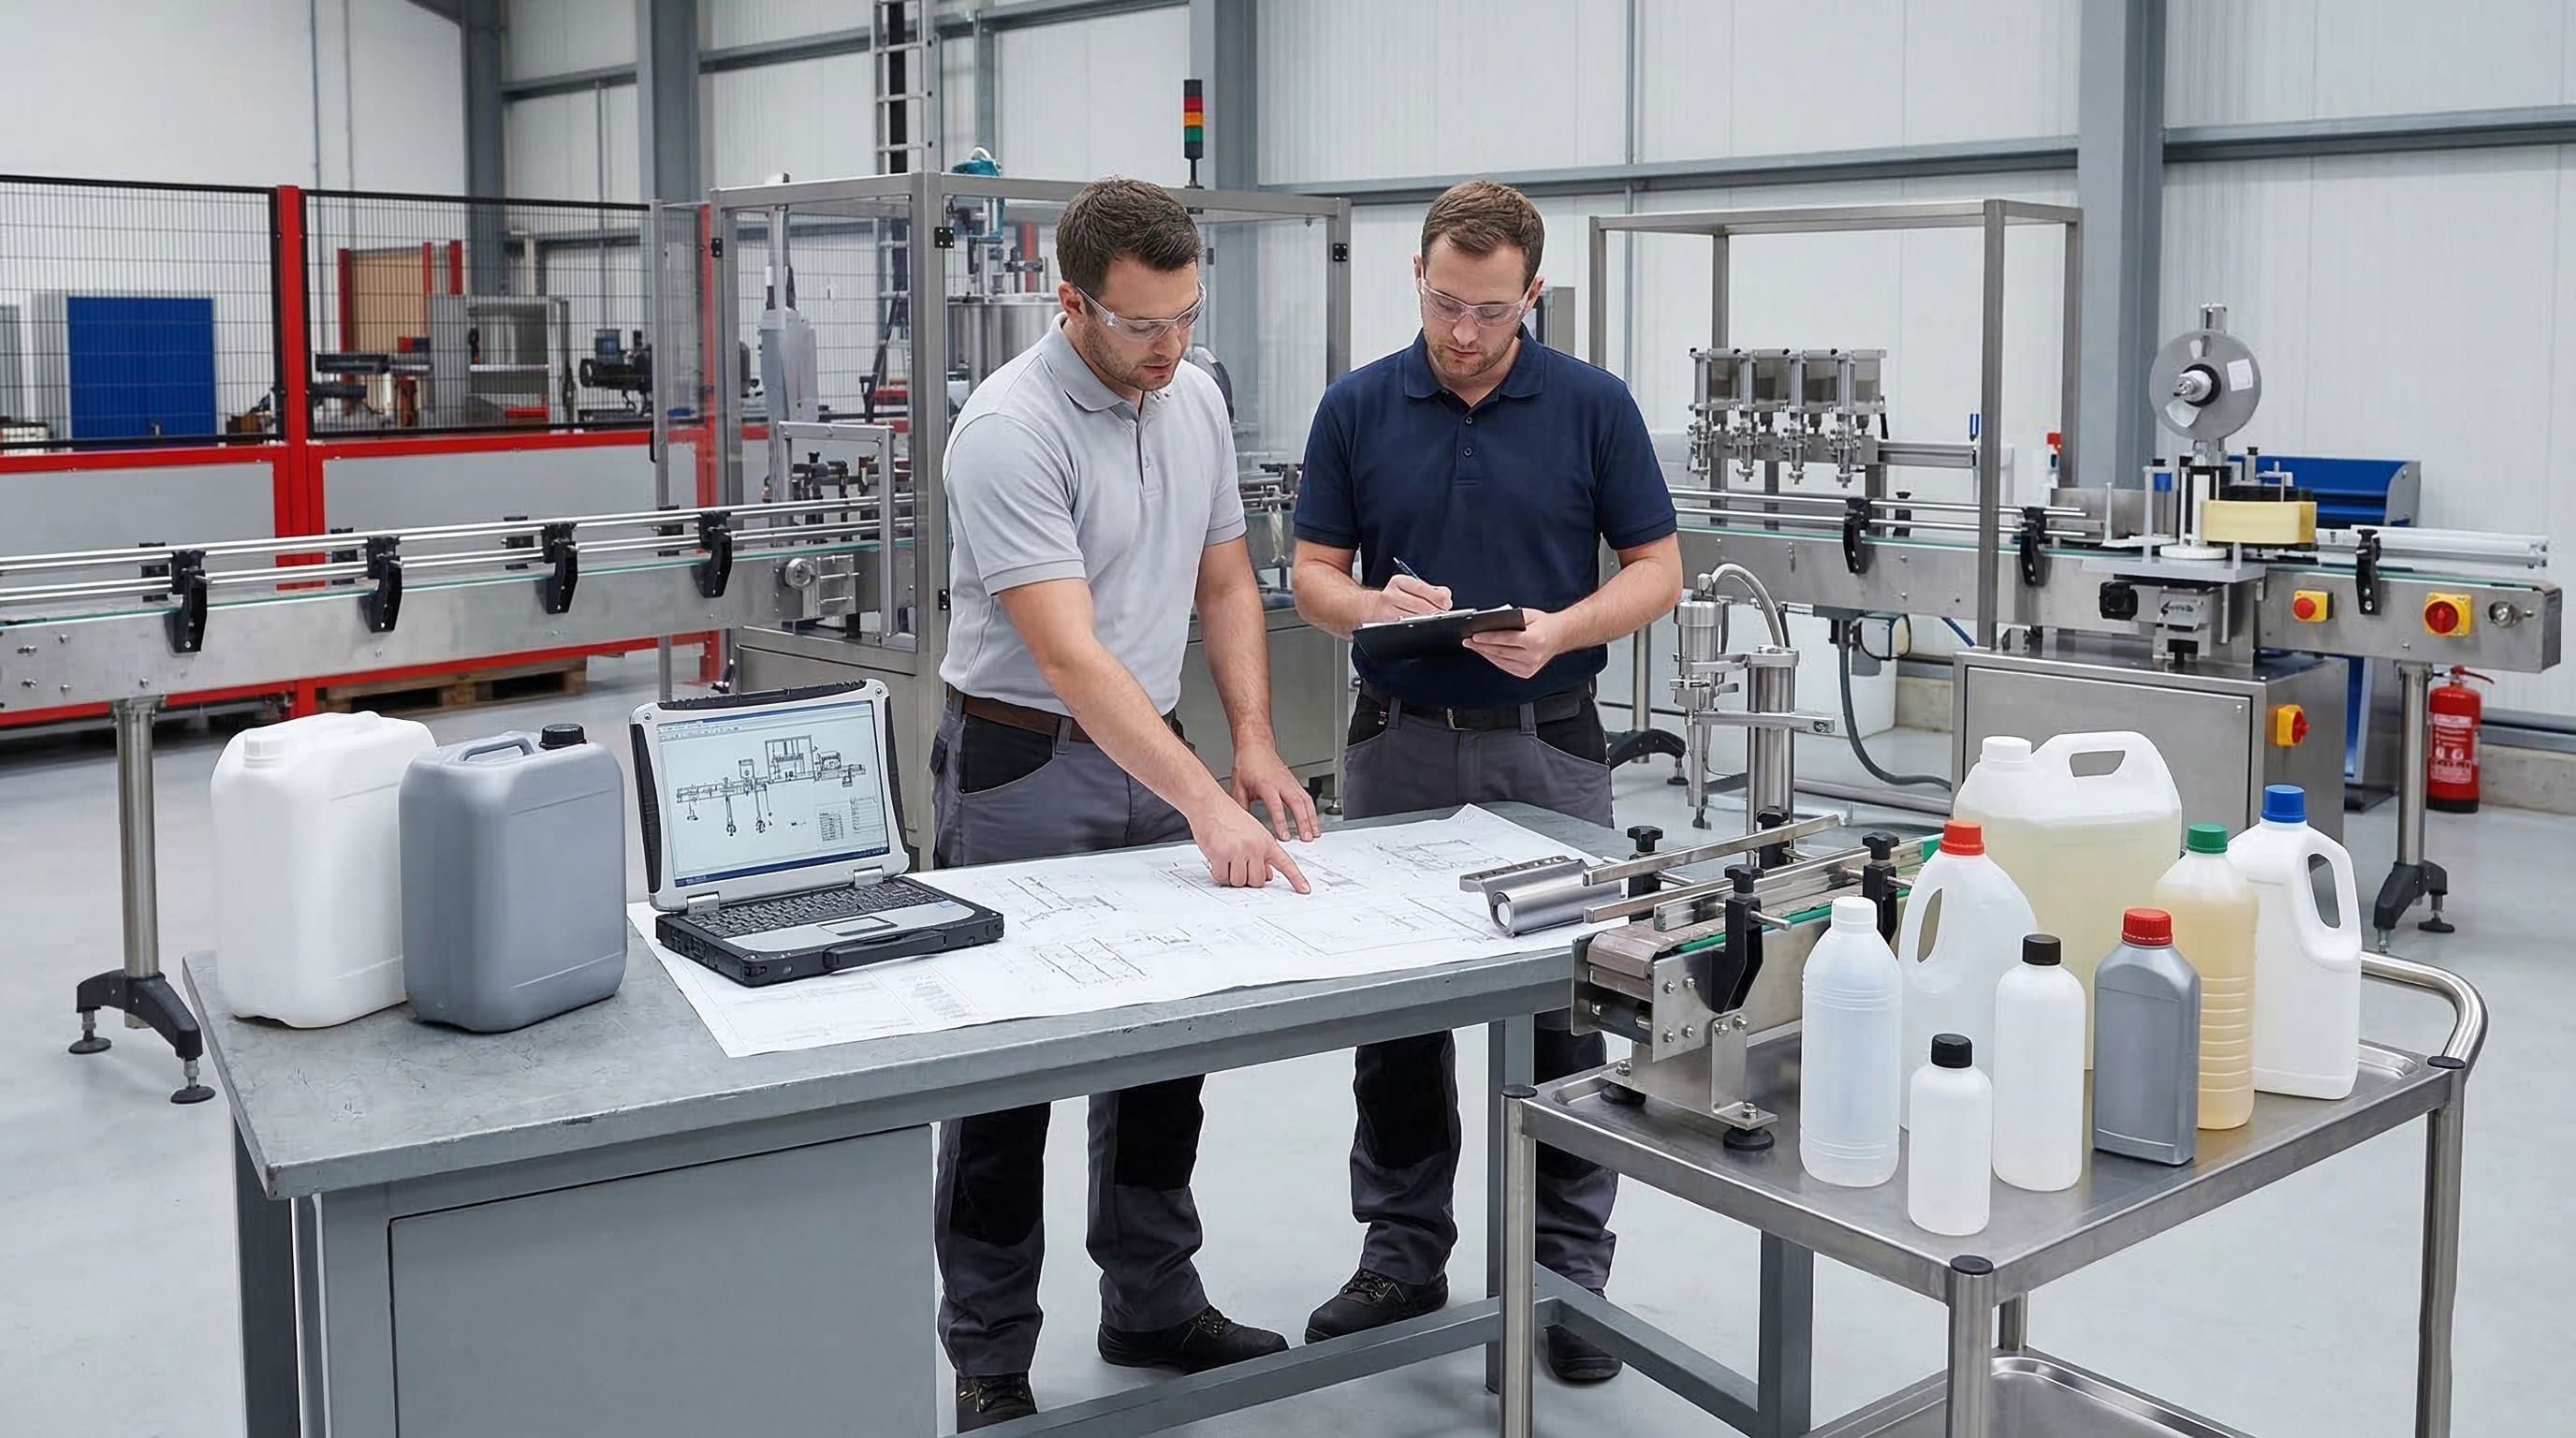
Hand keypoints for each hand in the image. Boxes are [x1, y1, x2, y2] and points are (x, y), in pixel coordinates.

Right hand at [1189, 800, 1310, 892]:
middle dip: (1248, 877)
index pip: (1286, 863)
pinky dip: (1219, 873)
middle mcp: (1255, 846)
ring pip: (1239, 882)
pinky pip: (1222, 877)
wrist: (1209, 803)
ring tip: (1227, 858)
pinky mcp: (1220, 854)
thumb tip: (1268, 875)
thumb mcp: (1253, 833)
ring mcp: (1238, 851)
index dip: (1296, 879)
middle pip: (1258, 881)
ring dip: (1232, 876)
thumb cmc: (1228, 815)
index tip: (1304, 890)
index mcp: (1266, 841)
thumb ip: (1262, 854)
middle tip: (1239, 864)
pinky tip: (1217, 859)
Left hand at [1229, 742, 1322, 842]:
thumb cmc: (1247, 764)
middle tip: (1307, 838)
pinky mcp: (1295, 782)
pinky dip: (1312, 810)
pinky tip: (1314, 821)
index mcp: (1266, 785)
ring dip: (1312, 818)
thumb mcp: (1238, 786)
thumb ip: (1241, 806)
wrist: (1256, 746)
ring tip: (1315, 833)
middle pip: (1297, 804)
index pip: (1276, 807)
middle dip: (1303, 822)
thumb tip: (1241, 824)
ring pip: (1306, 801)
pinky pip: (1307, 797)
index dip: (1281, 822)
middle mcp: (1281, 783)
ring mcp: (1290, 782)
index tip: (1285, 836)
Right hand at [1373, 573, 1452, 621]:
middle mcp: (1392, 594)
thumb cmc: (1395, 597)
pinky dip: (1419, 625)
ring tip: (1436, 619)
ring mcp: (1389, 610)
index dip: (1436, 596)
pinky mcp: (1388, 622)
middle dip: (1435, 610)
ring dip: (1429, 619)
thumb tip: (1446, 596)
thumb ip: (1430, 590)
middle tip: (1444, 613)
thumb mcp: (1410, 587)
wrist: (1370, 606)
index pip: (1421, 588)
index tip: (1446, 602)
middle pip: (1419, 604)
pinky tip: (1424, 625)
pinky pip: (1408, 625)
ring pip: (1415, 617)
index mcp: (1400, 582)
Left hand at [1464, 609, 1568, 678]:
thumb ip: (1510, 619)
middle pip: (1500, 651)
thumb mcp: (1528, 615)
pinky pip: (1505, 666)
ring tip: (1474, 646)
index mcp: (1535, 640)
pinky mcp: (1527, 673)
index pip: (1505, 639)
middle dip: (1481, 646)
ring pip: (1500, 661)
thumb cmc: (1544, 624)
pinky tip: (1486, 653)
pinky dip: (1494, 659)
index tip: (1474, 636)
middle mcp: (1533, 655)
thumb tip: (1488, 624)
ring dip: (1485, 653)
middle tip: (1468, 641)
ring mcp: (1530, 667)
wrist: (1560, 636)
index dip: (1487, 638)